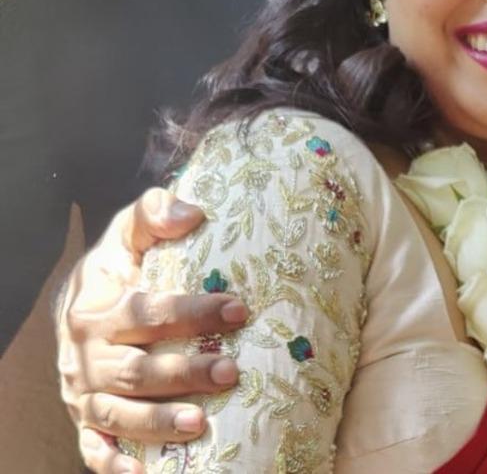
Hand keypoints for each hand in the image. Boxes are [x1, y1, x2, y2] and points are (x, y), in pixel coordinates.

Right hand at [58, 188, 248, 472]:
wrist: (74, 305)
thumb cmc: (117, 268)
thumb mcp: (127, 233)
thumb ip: (153, 213)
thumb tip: (191, 212)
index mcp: (97, 311)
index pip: (145, 313)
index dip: (191, 312)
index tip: (237, 310)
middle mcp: (87, 358)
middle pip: (134, 371)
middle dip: (183, 374)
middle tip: (230, 372)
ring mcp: (84, 394)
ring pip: (118, 415)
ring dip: (157, 423)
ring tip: (200, 425)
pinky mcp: (85, 421)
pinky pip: (95, 449)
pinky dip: (115, 465)